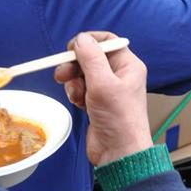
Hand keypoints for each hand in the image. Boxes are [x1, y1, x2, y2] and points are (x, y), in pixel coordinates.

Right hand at [55, 31, 152, 165]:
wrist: (118, 152)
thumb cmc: (117, 117)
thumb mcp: (102, 83)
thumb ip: (90, 58)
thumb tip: (81, 38)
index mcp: (128, 65)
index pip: (108, 42)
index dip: (88, 42)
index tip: (71, 48)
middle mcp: (119, 74)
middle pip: (91, 57)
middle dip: (75, 65)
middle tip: (62, 75)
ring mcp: (108, 89)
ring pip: (82, 74)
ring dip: (74, 82)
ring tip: (77, 96)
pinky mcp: (97, 102)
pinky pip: (81, 89)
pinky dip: (76, 94)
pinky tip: (79, 104)